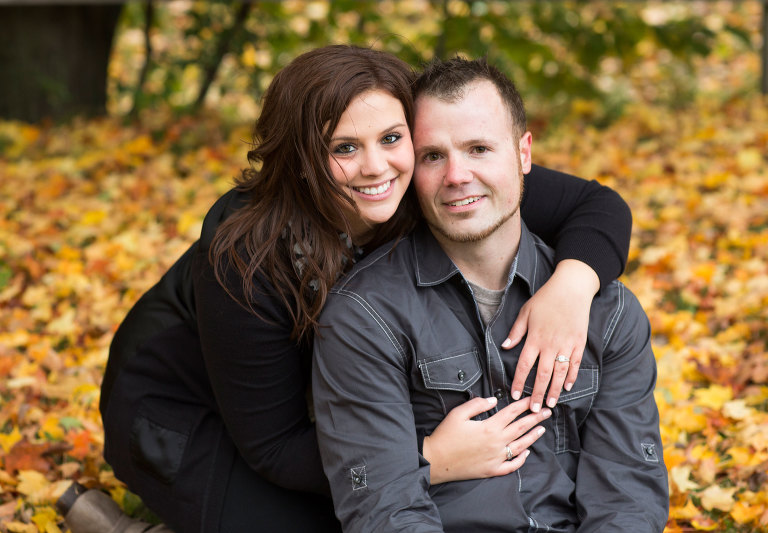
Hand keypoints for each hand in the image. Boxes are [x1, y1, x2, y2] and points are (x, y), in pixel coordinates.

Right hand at [423, 396, 550, 484]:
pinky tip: (526, 453)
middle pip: (521, 428)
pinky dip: (521, 459)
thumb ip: (477, 404)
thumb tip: (494, 400)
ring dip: (533, 437)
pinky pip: (511, 466)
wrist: (436, 460)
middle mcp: (496, 443)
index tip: (532, 399)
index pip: (511, 413)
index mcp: (489, 427)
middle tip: (547, 412)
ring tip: (542, 429)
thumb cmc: (445, 435)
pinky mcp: (491, 470)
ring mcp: (495, 458)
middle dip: (535, 418)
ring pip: (520, 446)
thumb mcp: (458, 414)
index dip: (523, 404)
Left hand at [502, 260, 598, 410]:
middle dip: (537, 394)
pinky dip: (572, 377)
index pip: (525, 365)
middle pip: (543, 375)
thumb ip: (516, 332)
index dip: (519, 382)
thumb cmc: (546, 299)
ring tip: (550, 404)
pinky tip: (568, 387)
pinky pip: (576, 364)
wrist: (571, 289)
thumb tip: (505, 346)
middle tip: (533, 409)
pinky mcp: (579, 343)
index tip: (515, 395)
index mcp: (535, 338)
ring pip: (560, 373)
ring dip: (555, 390)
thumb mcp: (526, 312)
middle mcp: (551, 344)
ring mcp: (567, 345)